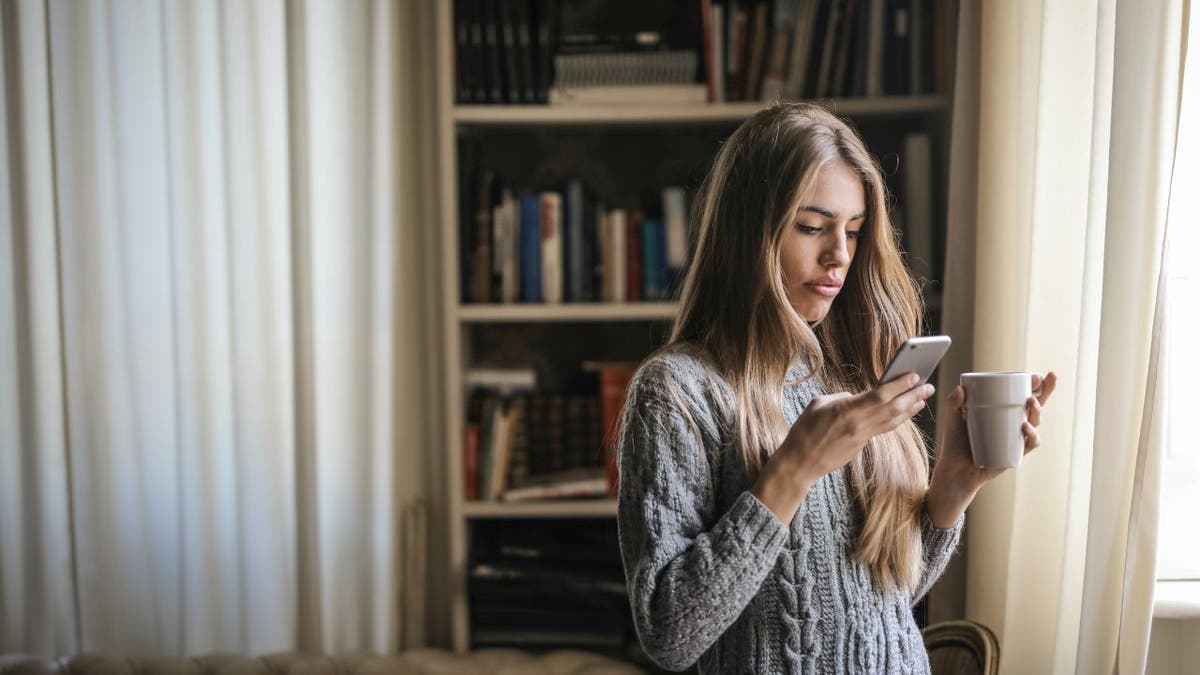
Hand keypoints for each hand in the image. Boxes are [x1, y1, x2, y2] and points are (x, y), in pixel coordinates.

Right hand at [783, 372, 936, 479]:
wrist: (800, 462)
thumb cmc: (803, 431)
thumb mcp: (818, 404)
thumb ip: (840, 397)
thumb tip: (855, 396)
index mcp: (846, 409)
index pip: (881, 394)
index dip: (900, 384)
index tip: (915, 375)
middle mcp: (859, 424)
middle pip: (893, 408)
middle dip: (913, 395)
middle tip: (929, 386)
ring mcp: (861, 437)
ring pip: (892, 421)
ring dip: (910, 409)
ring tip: (922, 399)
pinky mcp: (861, 446)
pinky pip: (883, 429)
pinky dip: (897, 420)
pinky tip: (904, 413)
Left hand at [925, 371, 1057, 526]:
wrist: (954, 470)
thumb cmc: (955, 443)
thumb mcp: (952, 419)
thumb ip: (953, 403)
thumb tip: (961, 389)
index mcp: (1000, 412)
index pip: (1019, 395)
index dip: (1031, 384)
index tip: (1035, 375)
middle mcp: (1012, 425)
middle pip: (1034, 406)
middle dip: (1046, 391)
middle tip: (1049, 378)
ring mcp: (1015, 439)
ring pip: (1035, 423)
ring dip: (1037, 411)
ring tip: (1030, 402)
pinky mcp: (1014, 454)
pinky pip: (1030, 444)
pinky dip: (1032, 435)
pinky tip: (1025, 427)